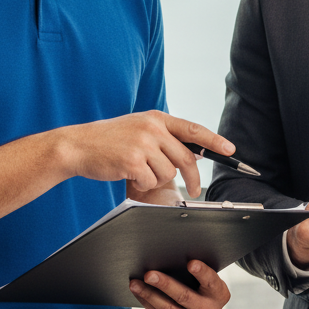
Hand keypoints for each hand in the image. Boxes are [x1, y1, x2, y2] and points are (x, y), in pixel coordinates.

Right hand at [58, 111, 233, 198]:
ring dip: (157, 178)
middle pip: (186, 158)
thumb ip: (164, 138)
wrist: (78, 145)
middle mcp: (152, 128)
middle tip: (193, 190)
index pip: (193, 129)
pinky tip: (128, 174)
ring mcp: (143, 143)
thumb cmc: (109, 140)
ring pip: (168, 173)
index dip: (214, 140)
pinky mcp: (133, 160)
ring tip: (138, 170)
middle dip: (193, 178)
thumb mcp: (138, 129)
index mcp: (156, 118)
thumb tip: (194, 154)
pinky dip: (143, 184)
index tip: (230, 150)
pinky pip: (151, 181)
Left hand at [129, 261, 230, 308]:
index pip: (211, 281)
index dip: (201, 272)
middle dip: (165, 284)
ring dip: (149, 296)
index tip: (190, 263)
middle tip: (148, 274)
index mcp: (220, 294)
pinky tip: (140, 294)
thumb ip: (194, 270)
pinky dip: (148, 305)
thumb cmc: (200, 285)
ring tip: (136, 284)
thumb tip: (167, 257)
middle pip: (185, 297)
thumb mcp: (205, 277)